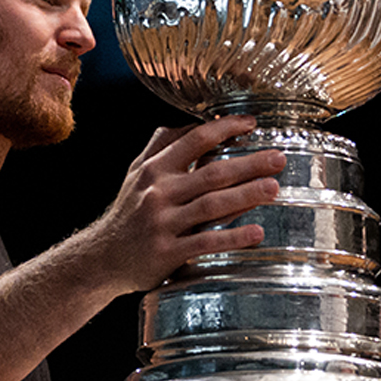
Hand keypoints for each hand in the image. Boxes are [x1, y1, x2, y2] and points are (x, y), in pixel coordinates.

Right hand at [90, 115, 284, 291]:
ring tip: (274, 188)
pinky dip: (233, 237)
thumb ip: (161, 146)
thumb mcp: (136, 173)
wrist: (102, 258)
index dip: (225, 128)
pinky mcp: (168, 252)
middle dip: (249, 164)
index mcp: (154, 169)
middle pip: (211, 173)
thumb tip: (193, 122)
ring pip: (212, 205)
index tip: (252, 123)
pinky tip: (256, 232)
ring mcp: (163, 223)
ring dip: (246, 195)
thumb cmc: (127, 213)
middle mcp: (158, 192)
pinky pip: (205, 242)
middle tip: (278, 158)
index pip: (194, 140)